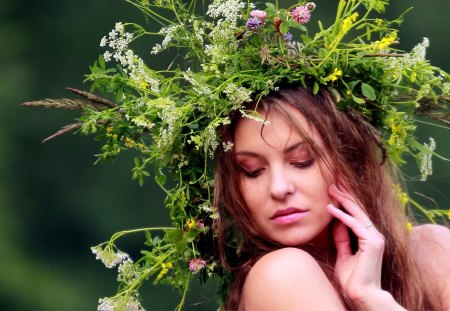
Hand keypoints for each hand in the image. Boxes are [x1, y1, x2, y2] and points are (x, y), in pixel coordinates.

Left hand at [327, 184, 385, 307]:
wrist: (361, 295)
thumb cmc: (352, 278)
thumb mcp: (343, 254)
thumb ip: (342, 239)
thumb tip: (336, 223)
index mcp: (370, 236)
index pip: (357, 213)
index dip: (346, 199)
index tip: (334, 188)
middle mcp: (375, 235)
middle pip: (359, 208)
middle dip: (346, 193)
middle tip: (333, 180)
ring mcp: (375, 238)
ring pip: (358, 213)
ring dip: (343, 200)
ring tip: (330, 189)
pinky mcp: (372, 243)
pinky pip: (355, 225)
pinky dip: (342, 216)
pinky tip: (330, 208)